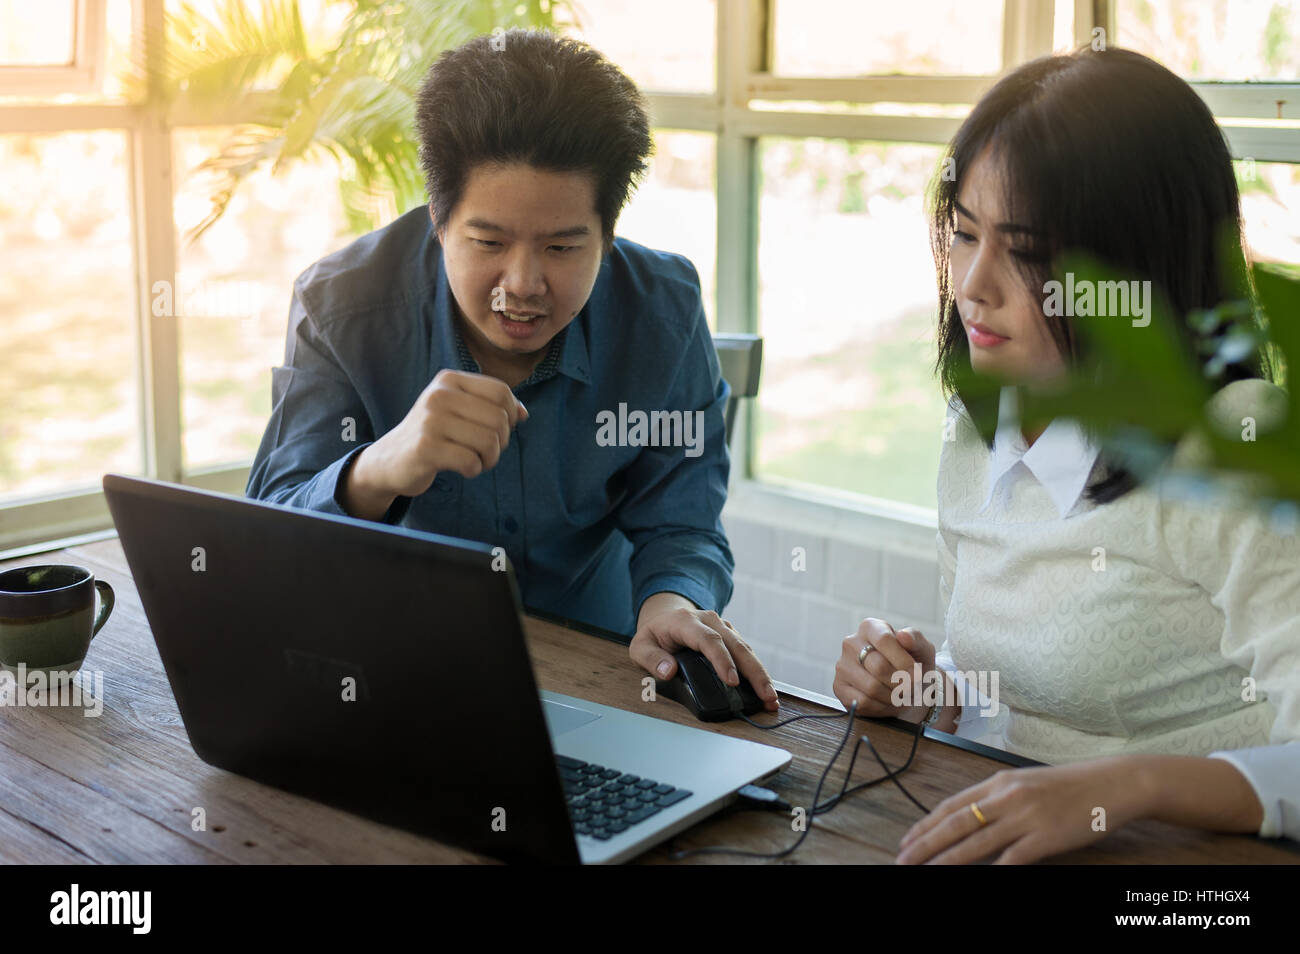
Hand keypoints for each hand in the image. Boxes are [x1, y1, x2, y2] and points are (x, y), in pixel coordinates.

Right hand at [366, 369, 527, 497]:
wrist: (390, 460)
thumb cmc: (434, 435)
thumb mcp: (459, 411)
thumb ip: (491, 407)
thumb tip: (523, 414)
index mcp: (449, 380)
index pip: (500, 392)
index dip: (510, 414)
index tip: (499, 429)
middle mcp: (438, 395)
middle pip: (499, 418)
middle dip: (501, 442)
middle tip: (486, 451)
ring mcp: (430, 421)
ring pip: (489, 441)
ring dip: (489, 459)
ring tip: (476, 461)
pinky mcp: (426, 448)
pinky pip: (471, 461)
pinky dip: (473, 470)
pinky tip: (462, 468)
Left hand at [629, 595, 778, 710]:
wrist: (664, 616)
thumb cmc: (653, 636)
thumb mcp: (640, 646)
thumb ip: (652, 659)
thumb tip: (669, 671)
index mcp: (686, 622)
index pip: (709, 640)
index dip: (722, 660)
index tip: (732, 681)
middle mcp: (709, 620)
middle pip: (736, 645)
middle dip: (753, 671)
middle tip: (765, 695)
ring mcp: (723, 626)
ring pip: (746, 649)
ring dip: (761, 673)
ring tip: (771, 697)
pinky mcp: (730, 635)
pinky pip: (746, 652)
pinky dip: (757, 671)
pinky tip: (766, 688)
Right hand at [832, 618, 934, 718]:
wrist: (905, 689)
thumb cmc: (912, 665)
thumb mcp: (921, 649)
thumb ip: (916, 639)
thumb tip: (903, 635)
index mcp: (870, 627)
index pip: (884, 640)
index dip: (903, 661)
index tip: (917, 674)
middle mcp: (851, 643)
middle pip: (878, 667)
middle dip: (901, 683)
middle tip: (911, 687)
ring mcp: (843, 665)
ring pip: (871, 687)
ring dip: (893, 697)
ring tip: (900, 694)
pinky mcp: (839, 687)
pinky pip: (862, 702)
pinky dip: (881, 707)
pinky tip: (887, 701)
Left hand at [896, 757, 1149, 863]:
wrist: (1112, 783)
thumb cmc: (1070, 786)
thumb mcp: (1027, 785)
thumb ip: (999, 801)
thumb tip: (971, 821)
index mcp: (998, 782)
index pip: (951, 805)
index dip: (925, 824)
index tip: (906, 840)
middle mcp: (1006, 797)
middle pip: (955, 824)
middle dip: (925, 843)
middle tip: (902, 859)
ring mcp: (1025, 816)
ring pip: (976, 842)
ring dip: (947, 860)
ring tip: (927, 872)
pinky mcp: (1046, 836)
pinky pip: (1013, 858)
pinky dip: (995, 870)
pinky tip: (979, 879)